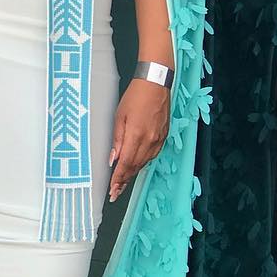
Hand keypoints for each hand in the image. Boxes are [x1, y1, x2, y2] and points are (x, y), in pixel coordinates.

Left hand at [108, 78, 169, 201]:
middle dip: (124, 180)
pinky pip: (152, 155)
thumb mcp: (119, 116)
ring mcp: (158, 139)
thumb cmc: (135, 96)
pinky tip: (136, 166)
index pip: (126, 164)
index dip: (118, 179)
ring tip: (123, 183)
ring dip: (133, 173)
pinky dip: (143, 163)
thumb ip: (117, 140)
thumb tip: (114, 159)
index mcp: (136, 135)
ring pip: (144, 162)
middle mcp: (149, 141)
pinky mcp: (163, 136)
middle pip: (135, 166)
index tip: (113, 189)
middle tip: (116, 192)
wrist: (156, 84)